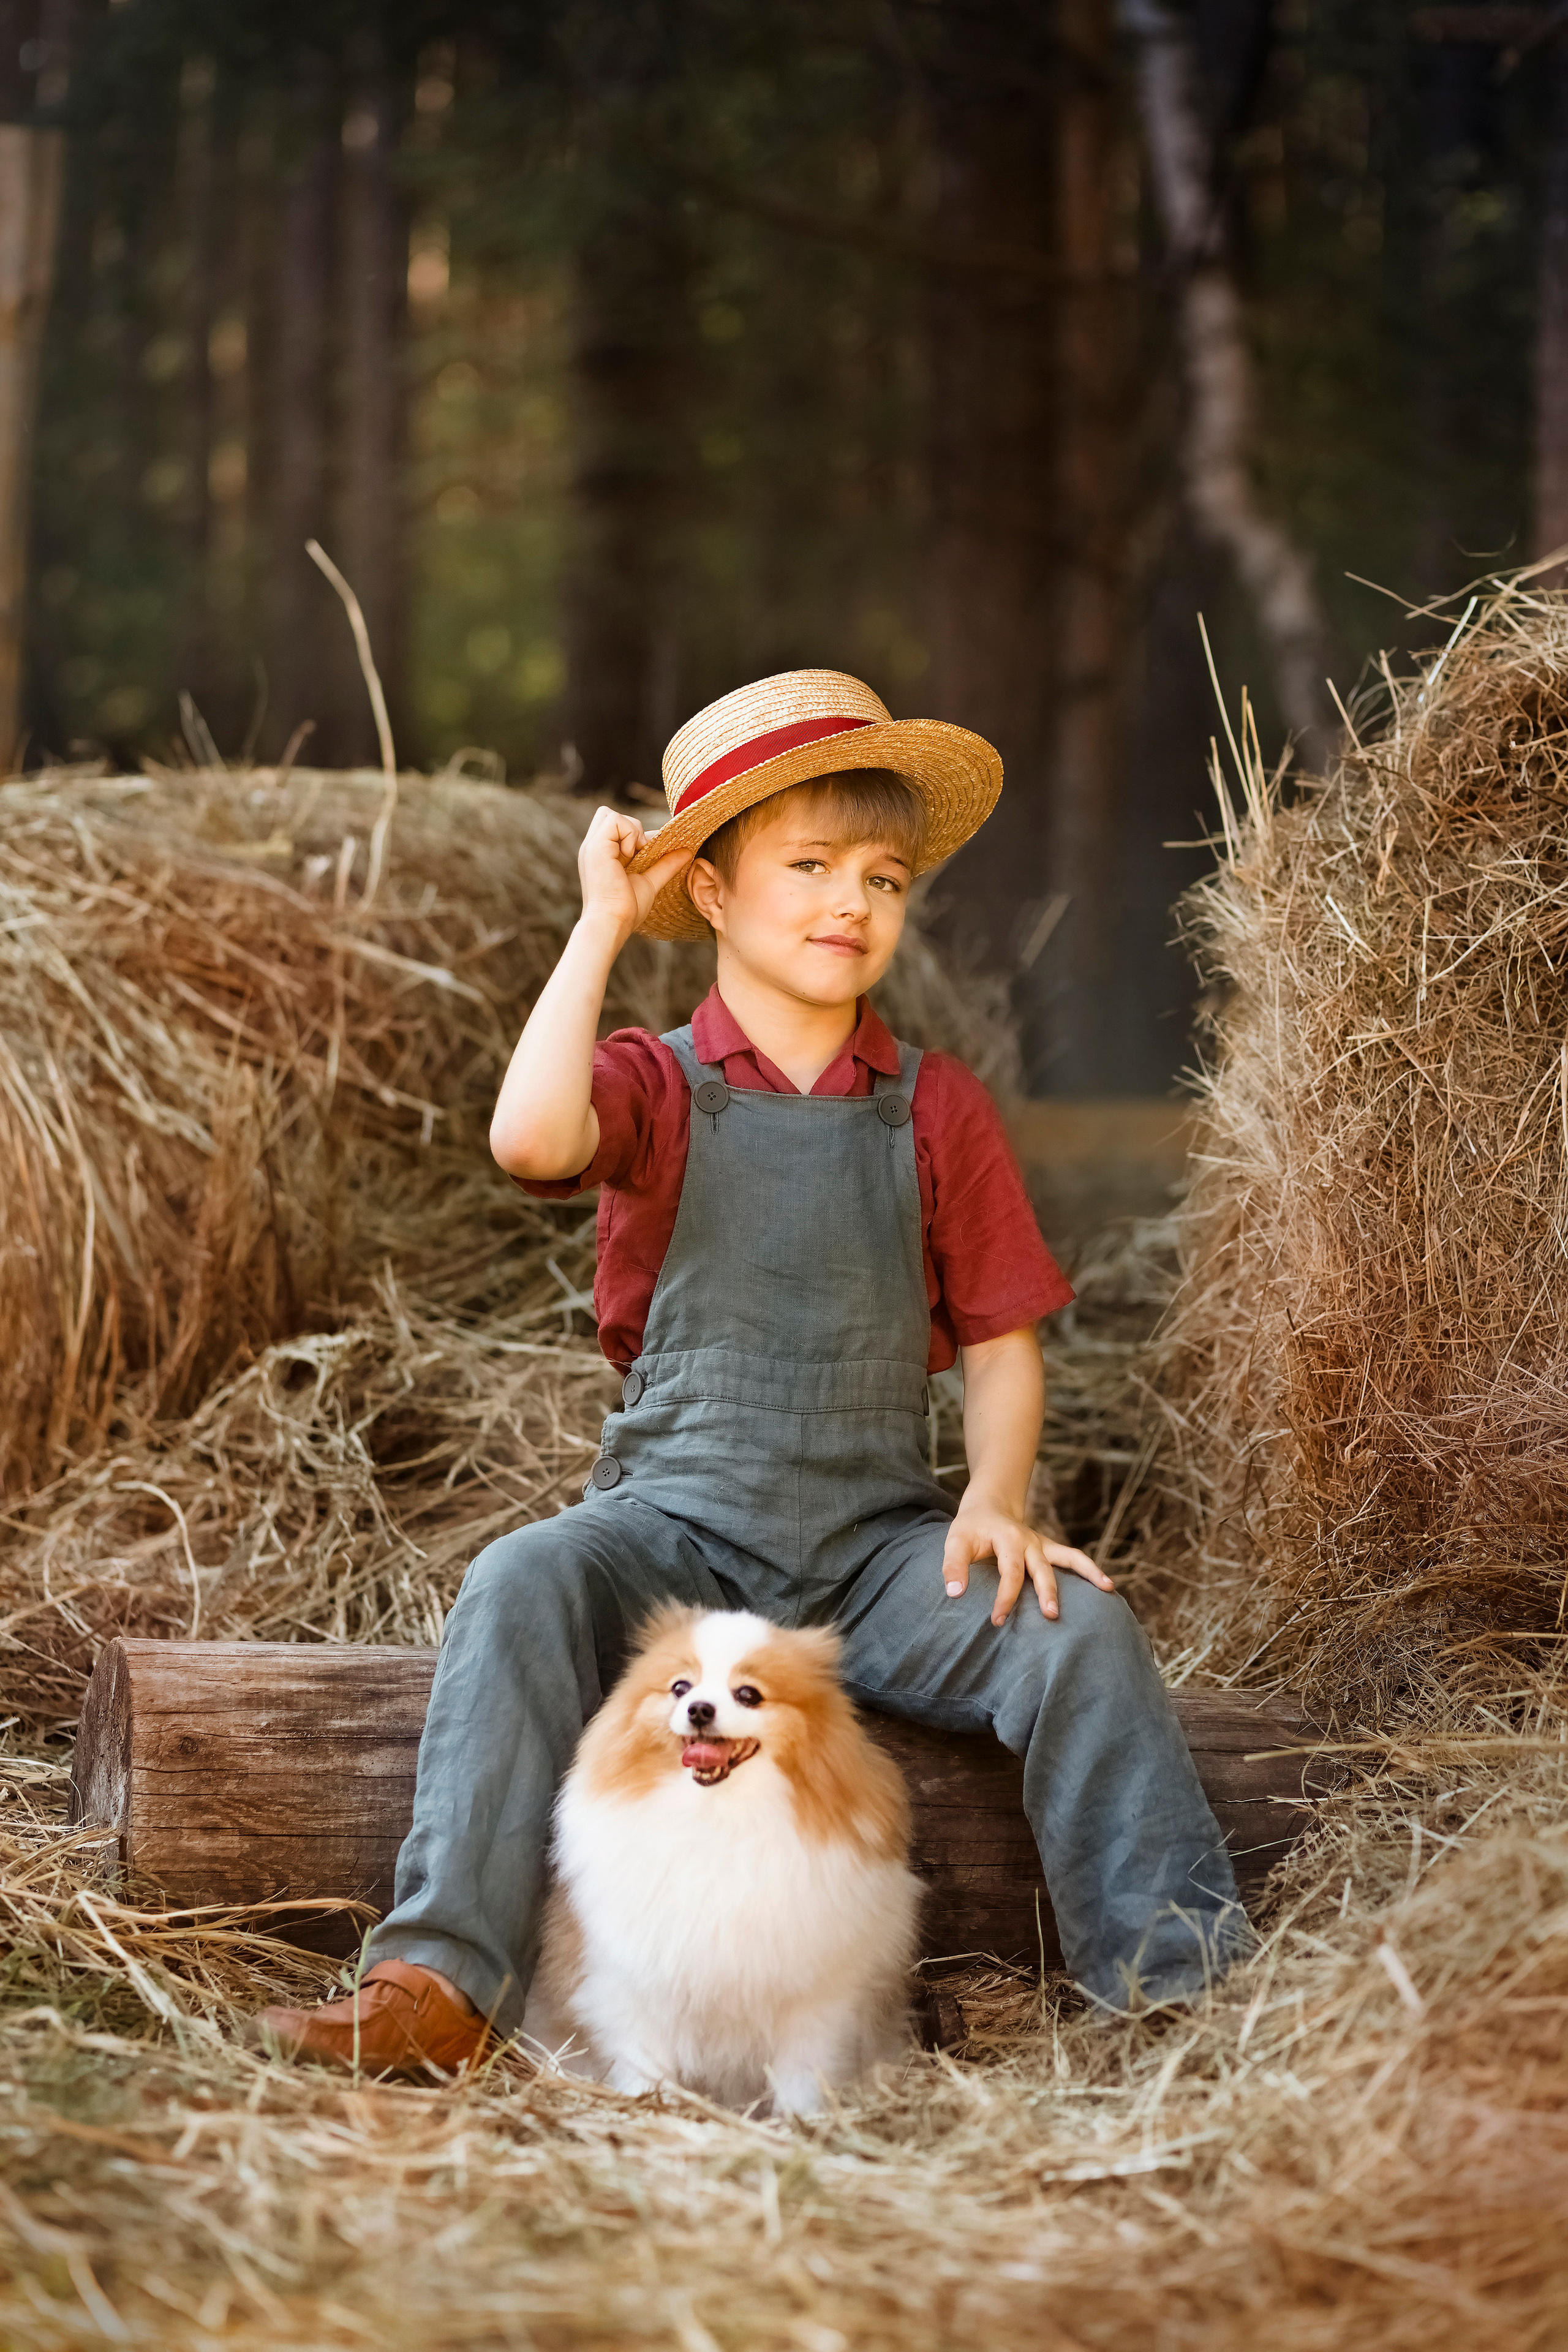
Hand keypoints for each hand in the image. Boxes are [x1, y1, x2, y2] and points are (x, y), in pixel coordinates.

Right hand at [577, 806, 692, 939]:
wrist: (612, 923)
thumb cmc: (627, 909)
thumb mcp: (650, 882)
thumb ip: (665, 866)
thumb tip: (687, 852)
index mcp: (602, 854)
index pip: (616, 826)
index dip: (632, 834)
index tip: (643, 856)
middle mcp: (593, 847)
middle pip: (608, 814)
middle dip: (628, 827)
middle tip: (637, 853)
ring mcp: (592, 846)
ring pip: (611, 814)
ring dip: (630, 831)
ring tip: (633, 856)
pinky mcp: (596, 847)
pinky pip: (615, 820)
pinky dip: (628, 834)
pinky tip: (628, 855)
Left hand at [941, 1498, 1114, 1625]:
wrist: (988, 1507)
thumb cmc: (970, 1529)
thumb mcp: (955, 1542)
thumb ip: (953, 1566)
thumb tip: (955, 1593)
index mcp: (1008, 1538)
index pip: (1010, 1572)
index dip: (1005, 1597)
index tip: (998, 1619)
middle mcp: (1030, 1540)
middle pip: (1042, 1568)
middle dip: (1047, 1592)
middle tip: (1051, 1616)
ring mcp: (1043, 1545)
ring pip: (1068, 1558)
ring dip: (1086, 1574)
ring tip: (1108, 1588)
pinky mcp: (1049, 1550)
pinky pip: (1074, 1558)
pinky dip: (1091, 1570)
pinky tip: (1107, 1586)